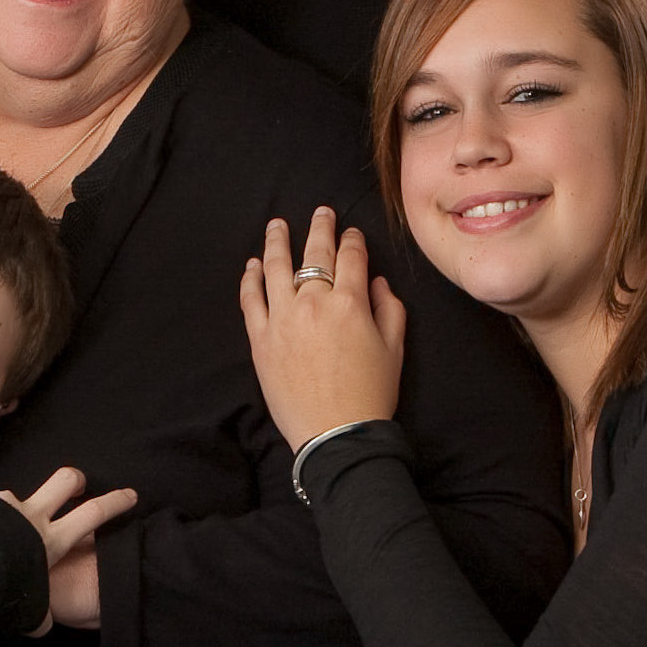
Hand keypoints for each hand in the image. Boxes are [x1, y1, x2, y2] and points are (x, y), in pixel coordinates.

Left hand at [0, 466, 138, 635]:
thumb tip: (42, 623)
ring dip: (21, 506)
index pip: (93, 514)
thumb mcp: (28, 607)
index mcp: (52, 539)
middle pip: (65, 481)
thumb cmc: (2, 584)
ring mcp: (5, 505)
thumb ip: (39, 612)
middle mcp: (32, 515)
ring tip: (9, 526)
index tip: (130, 496)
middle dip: (76, 481)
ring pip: (23, 493)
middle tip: (78, 487)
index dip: (115, 503)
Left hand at [238, 207, 405, 452]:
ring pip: (276, 268)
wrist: (337, 434)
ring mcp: (282, 319)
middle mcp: (314, 303)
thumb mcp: (394, 349)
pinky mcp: (260, 339)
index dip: (352, 240)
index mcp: (351, 303)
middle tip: (320, 212)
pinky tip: (253, 265)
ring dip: (277, 242)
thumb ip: (388, 308)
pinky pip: (251, 299)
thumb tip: (376, 281)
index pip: (351, 257)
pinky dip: (251, 278)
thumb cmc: (372, 393)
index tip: (351, 232)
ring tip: (277, 225)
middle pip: (314, 254)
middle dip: (319, 228)